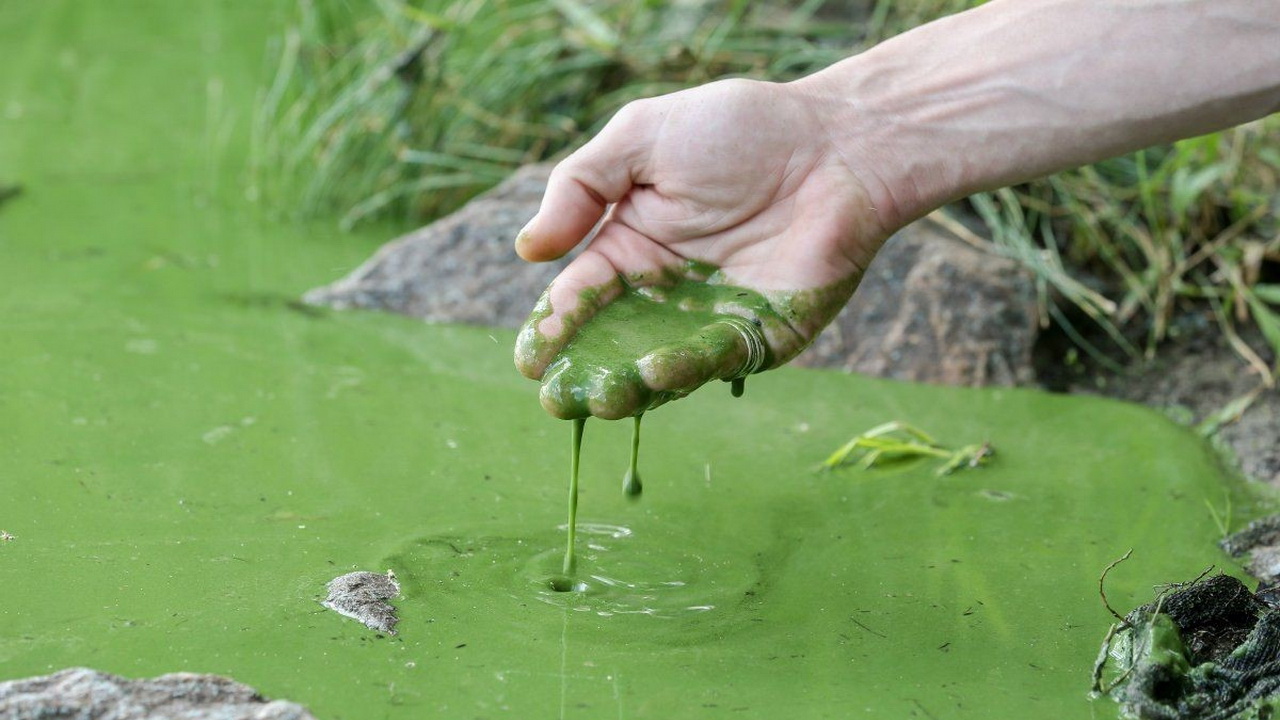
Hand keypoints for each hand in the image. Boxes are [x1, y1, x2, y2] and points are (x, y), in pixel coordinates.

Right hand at [513, 78, 891, 418]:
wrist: (838, 144)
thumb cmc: (741, 130)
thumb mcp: (642, 138)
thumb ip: (581, 186)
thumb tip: (528, 250)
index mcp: (630, 247)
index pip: (579, 299)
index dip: (552, 329)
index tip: (529, 358)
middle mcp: (666, 293)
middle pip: (612, 346)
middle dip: (583, 375)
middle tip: (557, 398)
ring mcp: (712, 320)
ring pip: (659, 366)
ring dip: (629, 386)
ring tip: (602, 396)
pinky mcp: (761, 338)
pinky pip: (717, 361)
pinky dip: (686, 371)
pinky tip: (655, 371)